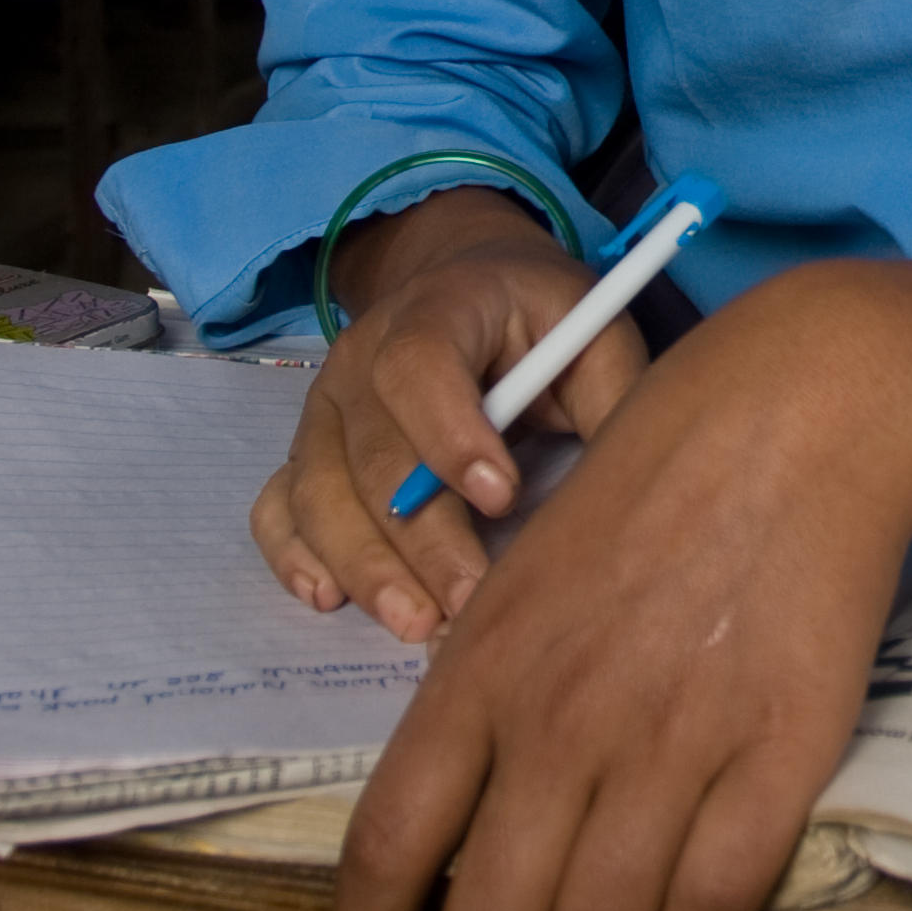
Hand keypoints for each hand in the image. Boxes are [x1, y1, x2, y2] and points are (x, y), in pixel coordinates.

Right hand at [255, 187, 640, 642]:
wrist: (470, 287)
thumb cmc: (540, 321)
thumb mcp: (593, 333)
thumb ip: (613, 396)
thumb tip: (632, 484)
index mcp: (438, 308)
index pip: (421, 364)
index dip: (451, 433)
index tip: (500, 498)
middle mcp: (362, 356)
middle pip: (373, 452)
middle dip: (422, 538)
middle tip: (469, 603)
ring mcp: (324, 407)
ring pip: (320, 492)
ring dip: (364, 564)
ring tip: (417, 623)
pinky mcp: (306, 451)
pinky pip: (278, 506)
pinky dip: (293, 555)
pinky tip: (329, 598)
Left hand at [334, 255, 911, 910]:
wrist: (803, 405)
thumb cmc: (660, 475)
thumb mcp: (532, 571)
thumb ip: (486, 690)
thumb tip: (455, 809)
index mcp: (482, 668)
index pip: (391, 847)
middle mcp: (562, 719)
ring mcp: (672, 739)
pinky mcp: (779, 749)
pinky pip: (714, 900)